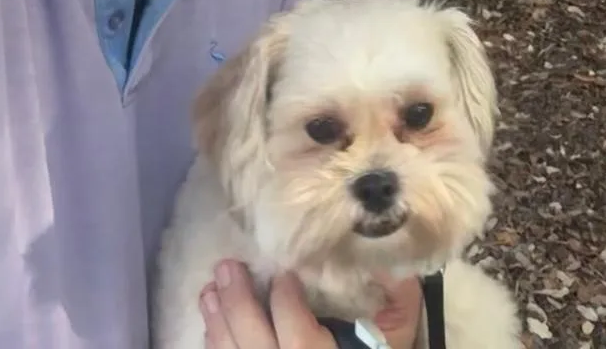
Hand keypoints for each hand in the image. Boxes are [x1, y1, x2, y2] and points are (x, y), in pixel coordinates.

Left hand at [199, 259, 423, 348]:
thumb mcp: (394, 345)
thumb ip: (397, 310)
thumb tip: (397, 265)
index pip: (298, 334)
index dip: (285, 298)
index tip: (282, 273)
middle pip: (255, 342)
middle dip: (238, 302)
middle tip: (226, 266)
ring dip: (217, 324)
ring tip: (208, 292)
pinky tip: (211, 329)